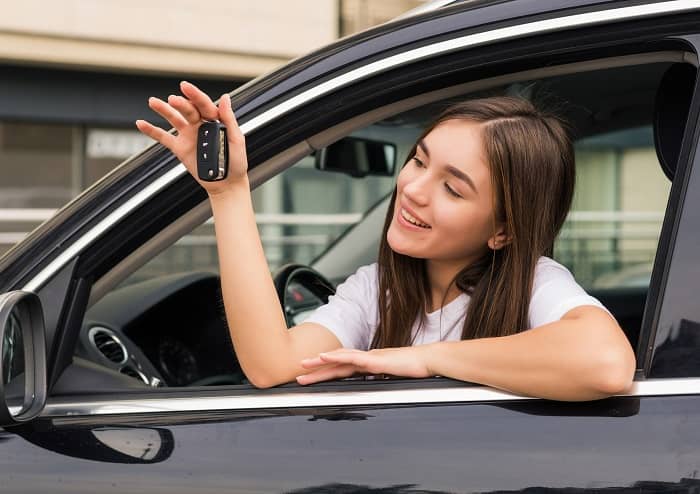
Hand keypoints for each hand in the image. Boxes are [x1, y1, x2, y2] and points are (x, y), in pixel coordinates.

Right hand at [135, 81, 248, 195]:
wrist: (227, 184)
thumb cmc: (236, 162)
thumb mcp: (236, 139)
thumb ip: (229, 119)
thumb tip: (225, 98)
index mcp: (215, 121)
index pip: (204, 104)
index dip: (195, 95)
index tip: (185, 87)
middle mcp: (200, 125)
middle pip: (188, 109)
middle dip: (180, 103)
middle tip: (172, 99)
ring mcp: (189, 135)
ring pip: (174, 119)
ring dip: (163, 110)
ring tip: (153, 102)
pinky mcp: (180, 148)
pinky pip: (163, 137)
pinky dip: (152, 131)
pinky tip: (141, 123)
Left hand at [296, 347, 431, 384]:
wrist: (430, 361)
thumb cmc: (415, 370)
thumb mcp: (393, 380)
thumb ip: (380, 382)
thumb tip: (373, 389)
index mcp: (369, 365)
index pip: (342, 369)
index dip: (326, 373)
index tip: (311, 378)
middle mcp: (366, 359)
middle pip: (335, 364)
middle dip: (316, 370)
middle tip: (297, 375)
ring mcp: (369, 358)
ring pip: (339, 359)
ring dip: (320, 362)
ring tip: (303, 365)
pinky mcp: (375, 360)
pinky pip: (352, 357)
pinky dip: (337, 356)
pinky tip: (325, 357)